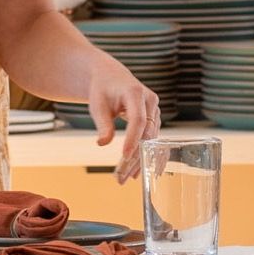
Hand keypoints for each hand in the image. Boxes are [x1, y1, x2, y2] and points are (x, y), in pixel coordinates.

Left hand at [87, 60, 161, 182]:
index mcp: (135, 92)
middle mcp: (150, 101)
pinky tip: (139, 171)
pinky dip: (145, 154)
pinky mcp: (154, 119)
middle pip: (146, 133)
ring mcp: (155, 110)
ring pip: (151, 140)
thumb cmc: (102, 89)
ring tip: (126, 177)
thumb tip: (102, 144)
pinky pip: (153, 139)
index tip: (124, 157)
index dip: (132, 139)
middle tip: (121, 176)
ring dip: (140, 159)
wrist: (110, 77)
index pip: (138, 119)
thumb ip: (103, 123)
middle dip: (135, 156)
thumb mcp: (98, 105)